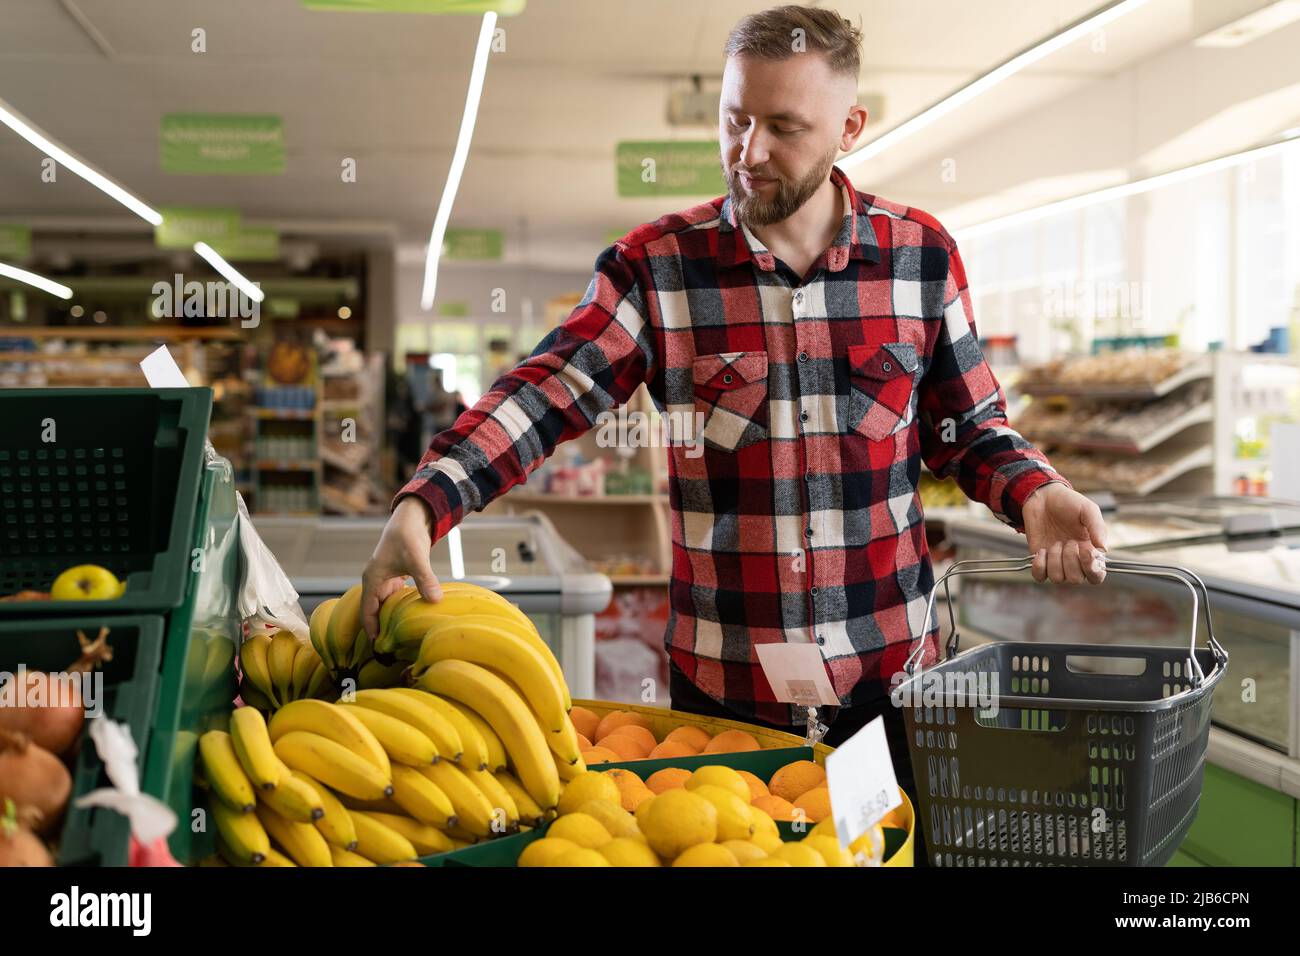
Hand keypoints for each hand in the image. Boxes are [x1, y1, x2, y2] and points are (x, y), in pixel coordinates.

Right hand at [361, 496, 442, 639]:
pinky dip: (401, 610)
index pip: (367, 613)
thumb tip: (435, 600)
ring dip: (391, 622)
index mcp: (373, 580)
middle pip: (375, 613)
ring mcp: (386, 581)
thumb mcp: (417, 558)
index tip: (379, 651)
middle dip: (382, 631)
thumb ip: (425, 579)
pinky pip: (395, 600)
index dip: (371, 632)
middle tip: (393, 653)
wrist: (411, 518)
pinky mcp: (396, 578)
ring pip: (385, 607)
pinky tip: (412, 621)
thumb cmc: (408, 536)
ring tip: (401, 642)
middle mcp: (376, 583)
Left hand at [1023, 482, 1107, 584]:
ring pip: (1057, 578)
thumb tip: (1104, 549)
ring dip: (1055, 559)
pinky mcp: (1040, 561)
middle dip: (1070, 560)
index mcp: (1091, 552)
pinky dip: (1040, 565)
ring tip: (1055, 542)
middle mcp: (1075, 561)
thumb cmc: (1068, 503)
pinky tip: (1042, 550)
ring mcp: (1056, 562)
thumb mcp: (1087, 509)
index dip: (1091, 570)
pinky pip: (1039, 576)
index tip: (1085, 550)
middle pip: (1076, 579)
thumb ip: (1097, 527)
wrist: (1042, 498)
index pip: (1096, 577)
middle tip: (1068, 541)